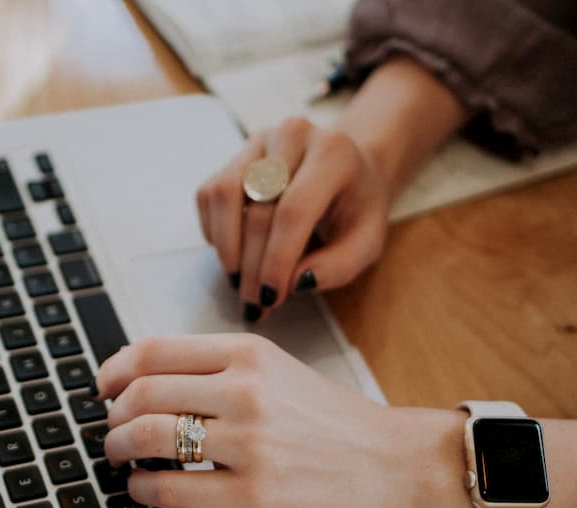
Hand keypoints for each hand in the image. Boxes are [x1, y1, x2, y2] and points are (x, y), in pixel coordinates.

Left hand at [95, 333, 474, 507]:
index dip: (114, 369)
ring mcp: (250, 443)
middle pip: (142, 393)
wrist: (394, 463)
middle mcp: (245, 391)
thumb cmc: (335, 421)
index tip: (103, 386)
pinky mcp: (255, 494)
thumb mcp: (279, 371)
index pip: (154, 350)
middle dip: (112, 415)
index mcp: (248, 354)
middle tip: (110, 429)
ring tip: (120, 458)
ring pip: (149, 437)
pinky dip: (142, 490)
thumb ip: (220, 369)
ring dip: (119, 449)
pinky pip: (173, 489)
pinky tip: (143, 490)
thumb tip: (151, 380)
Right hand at [195, 117, 389, 320]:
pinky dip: (215, 231)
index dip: (276, 259)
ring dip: (227, 247)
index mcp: (333, 153)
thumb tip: (295, 282)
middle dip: (252, 266)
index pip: (293, 210)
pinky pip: (209, 195)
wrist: (347, 170)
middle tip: (254, 302)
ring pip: (224, 195)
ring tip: (239, 280)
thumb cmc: (356, 207)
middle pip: (258, 209)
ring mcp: (258, 141)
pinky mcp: (235, 154)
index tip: (270, 297)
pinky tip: (235, 252)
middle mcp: (292, 136)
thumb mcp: (367, 242)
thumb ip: (339, 266)